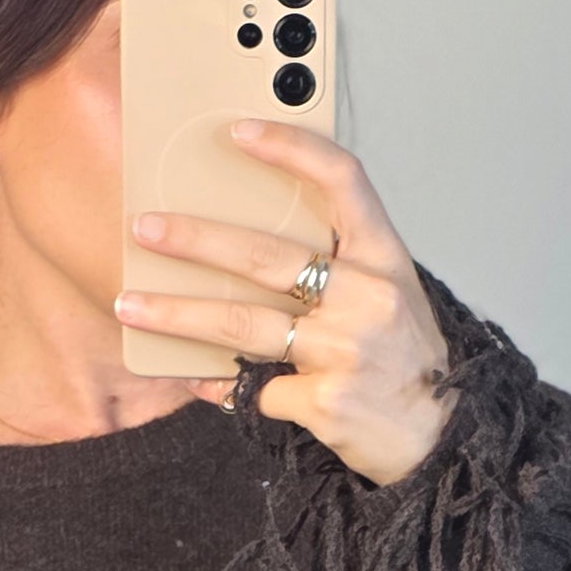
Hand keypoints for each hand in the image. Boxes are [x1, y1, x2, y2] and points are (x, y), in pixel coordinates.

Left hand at [114, 117, 456, 486]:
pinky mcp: (326, 402)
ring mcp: (347, 350)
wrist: (438, 438)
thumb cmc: (402, 360)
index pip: (343, 180)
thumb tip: (240, 246)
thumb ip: (335, 266)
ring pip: (243, 324)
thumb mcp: (387, 295)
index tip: (238, 132)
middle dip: (196, 240)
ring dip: (178, 315)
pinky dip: (225, 387)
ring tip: (131, 306)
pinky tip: (211, 385)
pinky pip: (254, 388)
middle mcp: (369, 297)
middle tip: (145, 230)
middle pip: (266, 256)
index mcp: (385, 258)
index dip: (291, 148)